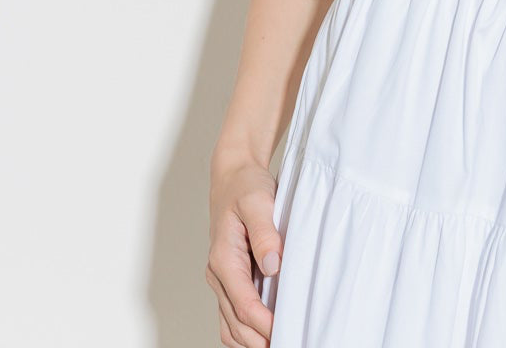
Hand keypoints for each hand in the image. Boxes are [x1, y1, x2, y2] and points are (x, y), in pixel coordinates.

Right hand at [206, 154, 281, 345]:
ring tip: (278, 341)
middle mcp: (218, 274)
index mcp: (224, 259)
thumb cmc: (245, 186)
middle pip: (234, 322)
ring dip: (250, 339)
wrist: (234, 175)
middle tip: (287, 341)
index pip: (243, 304)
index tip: (284, 332)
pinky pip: (231, 313)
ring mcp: (222, 278)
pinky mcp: (230, 277)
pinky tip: (263, 332)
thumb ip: (265, 234)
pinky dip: (244, 329)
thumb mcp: (258, 202)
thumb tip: (273, 265)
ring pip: (230, 323)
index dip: (263, 323)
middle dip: (258, 339)